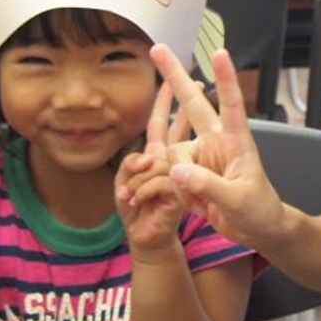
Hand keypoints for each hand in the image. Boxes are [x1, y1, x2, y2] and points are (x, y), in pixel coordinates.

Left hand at [115, 83, 186, 252]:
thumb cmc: (136, 212)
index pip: (161, 122)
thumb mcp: (123, 184)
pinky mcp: (183, 192)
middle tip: (197, 80)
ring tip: (129, 196)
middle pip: (177, 127)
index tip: (168, 79)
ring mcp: (181, 175)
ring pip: (162, 158)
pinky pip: (161, 180)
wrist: (148, 241)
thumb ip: (131, 164)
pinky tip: (137, 202)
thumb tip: (150, 157)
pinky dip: (143, 191)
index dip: (163, 101)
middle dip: (182, 102)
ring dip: (140, 178)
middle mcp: (173, 161)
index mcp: (159, 155)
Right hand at [150, 44, 284, 248]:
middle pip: (192, 104)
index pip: (232, 104)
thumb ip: (207, 186)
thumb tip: (176, 170)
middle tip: (158, 48)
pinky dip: (175, 191)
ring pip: (173, 155)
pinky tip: (192, 206)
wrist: (256, 229)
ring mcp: (201, 155)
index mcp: (237, 141)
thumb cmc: (258, 210)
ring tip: (202, 204)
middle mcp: (216, 141)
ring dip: (178, 180)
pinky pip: (169, 174)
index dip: (226, 78)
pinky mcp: (190, 171)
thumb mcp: (237, 200)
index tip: (220, 52)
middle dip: (174, 75)